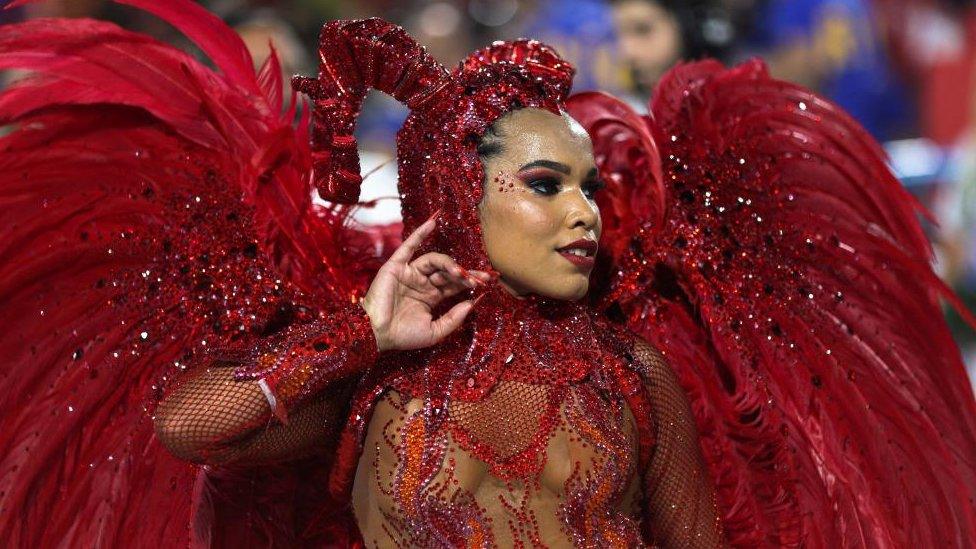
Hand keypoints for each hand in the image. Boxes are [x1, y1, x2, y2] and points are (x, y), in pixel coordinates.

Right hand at [360, 211, 491, 351]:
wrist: (377, 334)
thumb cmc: (403, 336)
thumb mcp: (435, 331)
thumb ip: (454, 318)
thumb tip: (473, 302)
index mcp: (431, 297)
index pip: (454, 285)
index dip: (470, 282)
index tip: (488, 282)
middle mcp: (422, 283)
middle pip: (448, 272)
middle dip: (465, 274)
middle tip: (482, 277)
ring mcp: (410, 273)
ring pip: (435, 261)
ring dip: (450, 264)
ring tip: (460, 273)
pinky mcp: (396, 266)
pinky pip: (409, 246)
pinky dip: (421, 233)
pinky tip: (434, 222)